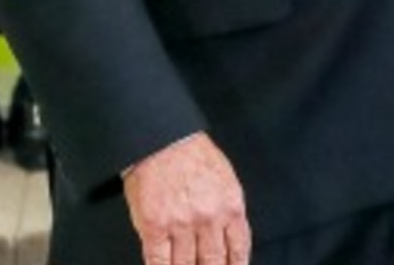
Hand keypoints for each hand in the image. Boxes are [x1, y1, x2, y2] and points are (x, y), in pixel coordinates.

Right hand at [123, 132, 249, 264]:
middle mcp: (209, 219)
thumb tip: (230, 241)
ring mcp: (180, 225)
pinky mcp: (154, 227)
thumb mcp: (225, 180)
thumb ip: (229, 211)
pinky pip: (159, 262)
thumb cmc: (193, 156)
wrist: (162, 140)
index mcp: (231, 206)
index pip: (239, 249)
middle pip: (213, 262)